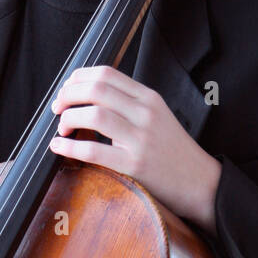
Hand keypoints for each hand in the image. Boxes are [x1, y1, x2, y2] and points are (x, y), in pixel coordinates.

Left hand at [49, 66, 221, 232]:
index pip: (107, 74)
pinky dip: (70, 148)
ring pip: (95, 115)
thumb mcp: (156, 117)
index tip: (67, 89)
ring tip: (62, 128)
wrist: (201, 182)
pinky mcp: (135, 165)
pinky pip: (95, 151)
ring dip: (69, 118)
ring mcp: (141, 139)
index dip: (79, 78)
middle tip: (57, 108)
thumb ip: (128, 106)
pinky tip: (59, 147)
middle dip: (69, 95)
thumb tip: (89, 101)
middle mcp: (145, 114)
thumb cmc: (173, 152)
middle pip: (97, 90)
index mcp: (149, 98)